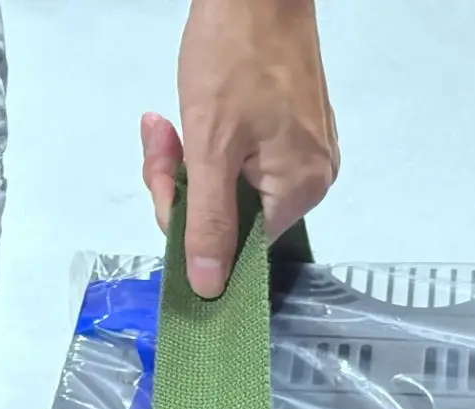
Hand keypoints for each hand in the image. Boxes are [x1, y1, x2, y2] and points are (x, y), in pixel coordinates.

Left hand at [141, 0, 337, 297]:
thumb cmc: (236, 55)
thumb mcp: (210, 146)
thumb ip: (209, 222)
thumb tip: (210, 287)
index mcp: (300, 191)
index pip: (238, 242)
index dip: (191, 220)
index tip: (164, 175)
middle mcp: (312, 179)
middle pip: (234, 213)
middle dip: (185, 181)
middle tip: (161, 136)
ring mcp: (305, 151)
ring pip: (233, 183)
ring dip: (191, 160)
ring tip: (167, 120)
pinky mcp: (292, 126)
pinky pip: (245, 157)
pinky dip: (212, 142)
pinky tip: (193, 111)